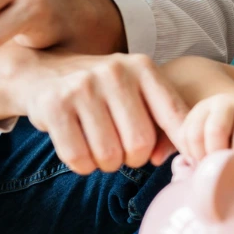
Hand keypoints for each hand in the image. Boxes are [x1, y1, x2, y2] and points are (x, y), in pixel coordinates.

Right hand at [0, 49, 189, 174]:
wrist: (43, 72)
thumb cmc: (101, 91)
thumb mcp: (136, 93)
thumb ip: (163, 123)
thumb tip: (169, 157)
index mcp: (142, 68)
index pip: (174, 114)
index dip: (183, 143)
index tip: (191, 160)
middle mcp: (115, 72)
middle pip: (140, 143)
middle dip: (133, 159)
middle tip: (122, 151)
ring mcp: (83, 87)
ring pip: (109, 155)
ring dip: (106, 164)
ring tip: (100, 148)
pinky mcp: (54, 105)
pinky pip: (79, 158)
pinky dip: (83, 166)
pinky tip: (81, 151)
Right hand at [178, 94, 233, 165]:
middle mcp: (224, 102)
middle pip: (216, 131)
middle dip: (219, 156)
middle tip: (222, 169)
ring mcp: (203, 107)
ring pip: (194, 134)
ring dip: (201, 156)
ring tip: (210, 166)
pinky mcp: (188, 116)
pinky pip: (183, 137)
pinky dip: (189, 153)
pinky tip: (200, 159)